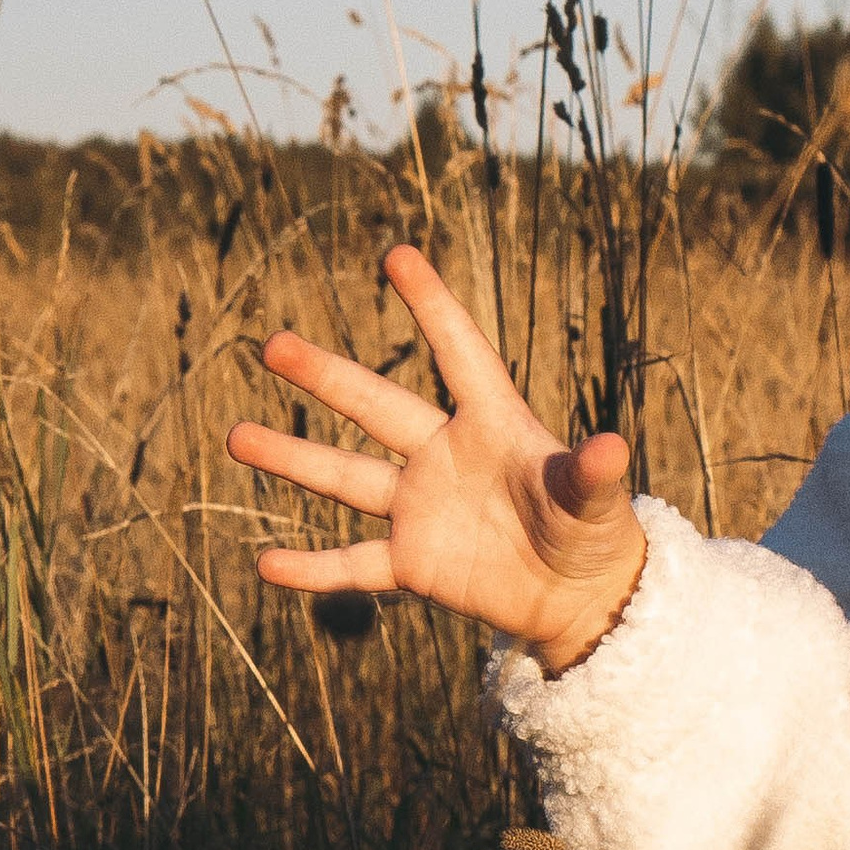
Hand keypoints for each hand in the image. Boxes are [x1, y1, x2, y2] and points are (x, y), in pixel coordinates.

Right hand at [228, 246, 646, 669]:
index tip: (398, 253)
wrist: (580, 595)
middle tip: (272, 344)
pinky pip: (353, 565)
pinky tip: (266, 563)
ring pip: (346, 478)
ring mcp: (422, 510)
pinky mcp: (414, 564)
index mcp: (493, 425)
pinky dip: (312, 569)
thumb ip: (592, 475)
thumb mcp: (597, 503)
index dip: (432, 306)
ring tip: (236, 436)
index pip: (460, 353)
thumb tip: (613, 447)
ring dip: (292, 459)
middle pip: (376, 407)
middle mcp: (444, 457)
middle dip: (325, 377)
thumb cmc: (595, 534)